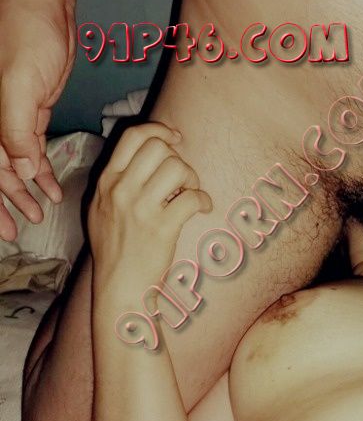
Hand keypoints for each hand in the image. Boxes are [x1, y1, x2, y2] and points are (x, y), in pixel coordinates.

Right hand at [0, 0, 76, 240]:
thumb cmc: (24, 36)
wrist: (43, 6)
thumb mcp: (18, 87)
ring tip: (40, 213)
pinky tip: (52, 189)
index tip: (6, 229)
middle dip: (8, 203)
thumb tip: (23, 173)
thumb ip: (16, 133)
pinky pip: (32, 149)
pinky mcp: (31, 112)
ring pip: (16, 165)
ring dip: (28, 191)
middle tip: (19, 229)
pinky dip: (42, 170)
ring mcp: (12, 118)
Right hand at [88, 122, 212, 296]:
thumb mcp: (100, 210)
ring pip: (178, 167)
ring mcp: (141, 209)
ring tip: (191, 195)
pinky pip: (192, 197)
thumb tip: (146, 159)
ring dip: (192, 179)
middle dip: (178, 158)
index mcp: (107, 182)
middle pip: (158, 147)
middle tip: (184, 180)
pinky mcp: (162, 228)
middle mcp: (121, 190)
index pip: (133, 136)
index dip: (160, 130)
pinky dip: (204, 200)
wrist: (118, 289)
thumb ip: (117, 183)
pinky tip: (203, 208)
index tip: (176, 139)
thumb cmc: (114, 252)